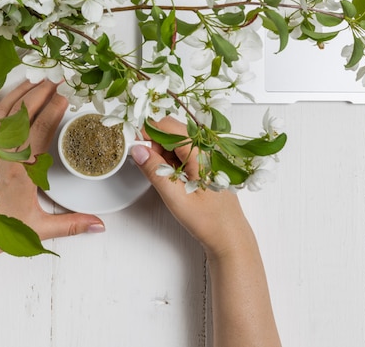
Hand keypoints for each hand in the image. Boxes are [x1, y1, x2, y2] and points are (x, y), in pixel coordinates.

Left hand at [0, 80, 104, 264]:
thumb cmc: (0, 233)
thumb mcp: (40, 229)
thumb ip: (72, 224)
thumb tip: (101, 225)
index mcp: (21, 169)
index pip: (42, 129)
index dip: (55, 108)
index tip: (68, 94)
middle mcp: (1, 154)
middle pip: (23, 113)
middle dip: (42, 91)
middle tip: (58, 77)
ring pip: (2, 110)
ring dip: (19, 91)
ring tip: (35, 78)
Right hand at [131, 116, 281, 346]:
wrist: (230, 239)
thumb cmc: (208, 221)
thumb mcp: (176, 197)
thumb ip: (155, 170)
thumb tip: (136, 149)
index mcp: (200, 152)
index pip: (168, 126)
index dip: (148, 132)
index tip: (134, 146)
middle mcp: (206, 149)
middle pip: (172, 131)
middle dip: (154, 142)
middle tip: (146, 163)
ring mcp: (206, 157)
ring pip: (176, 142)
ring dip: (161, 152)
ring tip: (159, 174)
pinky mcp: (204, 166)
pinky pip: (183, 154)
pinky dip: (170, 160)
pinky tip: (169, 177)